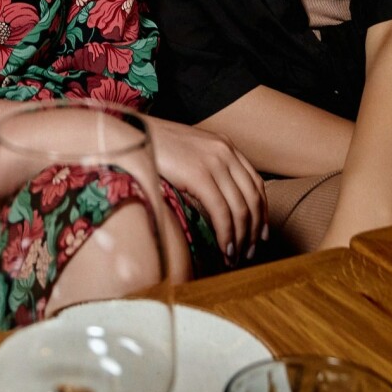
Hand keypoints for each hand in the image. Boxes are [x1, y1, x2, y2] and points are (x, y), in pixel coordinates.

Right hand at [147, 116, 267, 261]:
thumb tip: (212, 203)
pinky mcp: (199, 174)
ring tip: (235, 257)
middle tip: (249, 253)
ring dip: (241, 238)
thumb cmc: (154, 147)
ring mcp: (214, 162)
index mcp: (224, 146)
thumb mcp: (188, 153)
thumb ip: (205, 170)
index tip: (258, 234)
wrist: (131, 134)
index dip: (260, 211)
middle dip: (254, 230)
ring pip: (240, 207)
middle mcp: (225, 152)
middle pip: (252, 197)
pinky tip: (224, 249)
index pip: (254, 182)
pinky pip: (221, 211)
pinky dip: (226, 234)